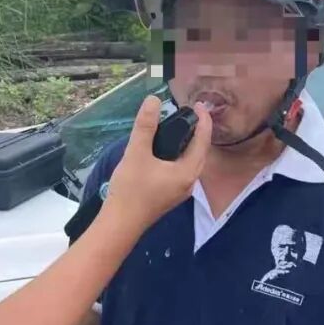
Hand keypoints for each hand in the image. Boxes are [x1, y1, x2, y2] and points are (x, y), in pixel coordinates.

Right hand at [104, 96, 211, 228]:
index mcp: (188, 171)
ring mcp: (180, 190)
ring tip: (178, 127)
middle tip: (189, 112)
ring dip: (188, 143)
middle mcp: (190, 181)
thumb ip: (146, 126)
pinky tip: (165, 149)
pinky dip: (179, 154)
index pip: (203, 140)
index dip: (203, 120)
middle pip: (200, 151)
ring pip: (190, 161)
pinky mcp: (169, 194)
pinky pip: (181, 169)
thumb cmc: (131, 189)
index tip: (198, 103)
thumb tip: (153, 100)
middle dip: (197, 130)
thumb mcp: (137, 153)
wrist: (120, 223)